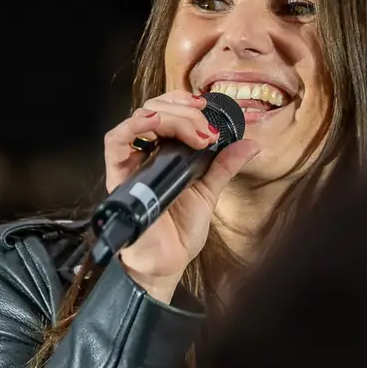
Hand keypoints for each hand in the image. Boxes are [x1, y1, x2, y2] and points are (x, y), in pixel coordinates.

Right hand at [102, 91, 259, 301]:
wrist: (166, 263)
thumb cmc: (179, 232)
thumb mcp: (208, 192)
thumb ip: (224, 165)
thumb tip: (251, 144)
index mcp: (164, 154)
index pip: (167, 112)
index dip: (185, 104)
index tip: (210, 110)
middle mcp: (145, 154)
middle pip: (155, 109)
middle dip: (183, 110)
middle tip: (207, 128)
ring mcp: (131, 163)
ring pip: (139, 118)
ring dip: (169, 115)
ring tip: (195, 132)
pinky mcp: (119, 176)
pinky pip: (115, 141)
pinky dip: (135, 125)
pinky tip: (157, 124)